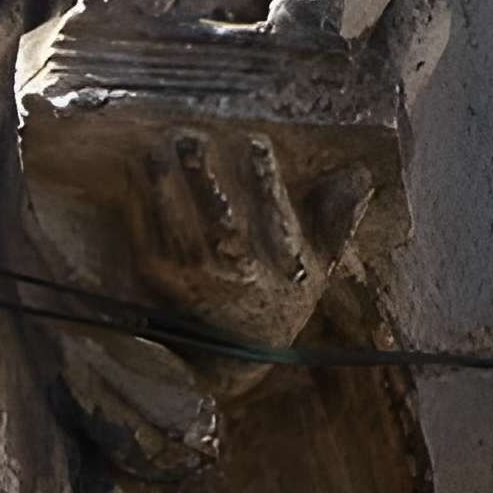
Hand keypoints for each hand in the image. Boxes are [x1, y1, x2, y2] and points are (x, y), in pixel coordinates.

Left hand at [135, 129, 376, 353]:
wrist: (236, 357)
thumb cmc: (281, 299)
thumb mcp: (318, 267)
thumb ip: (336, 220)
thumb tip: (358, 175)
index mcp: (279, 268)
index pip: (275, 215)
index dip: (264, 178)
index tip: (254, 141)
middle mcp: (237, 275)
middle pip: (218, 221)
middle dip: (203, 176)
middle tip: (191, 135)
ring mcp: (195, 282)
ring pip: (176, 228)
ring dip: (164, 185)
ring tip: (157, 146)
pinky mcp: (161, 285)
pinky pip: (146, 241)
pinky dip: (139, 208)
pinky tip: (134, 175)